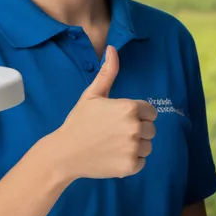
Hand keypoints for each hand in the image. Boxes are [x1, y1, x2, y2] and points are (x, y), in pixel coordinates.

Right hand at [51, 45, 156, 179]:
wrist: (64, 153)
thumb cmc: (79, 121)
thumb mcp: (92, 94)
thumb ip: (108, 73)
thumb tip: (112, 48)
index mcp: (129, 108)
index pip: (150, 112)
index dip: (137, 115)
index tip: (119, 119)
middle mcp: (134, 127)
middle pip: (151, 129)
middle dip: (137, 130)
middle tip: (115, 133)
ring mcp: (133, 148)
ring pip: (148, 146)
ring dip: (136, 146)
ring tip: (114, 144)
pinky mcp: (130, 167)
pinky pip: (142, 162)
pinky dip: (131, 161)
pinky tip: (114, 156)